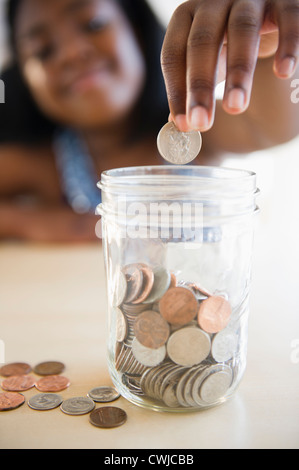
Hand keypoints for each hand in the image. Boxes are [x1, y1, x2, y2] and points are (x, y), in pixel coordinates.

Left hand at [161, 0, 298, 131]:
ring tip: (236, 107)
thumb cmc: (229, 42)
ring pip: (242, 30)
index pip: (173, 54)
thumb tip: (178, 124)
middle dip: (200, 86)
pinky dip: (287, 44)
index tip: (185, 125)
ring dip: (238, 72)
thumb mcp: (208, 62)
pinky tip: (284, 72)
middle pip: (202, 42)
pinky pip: (287, 17)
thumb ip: (192, 88)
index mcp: (186, 17)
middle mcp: (213, 1)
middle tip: (202, 123)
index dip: (176, 91)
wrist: (267, 10)